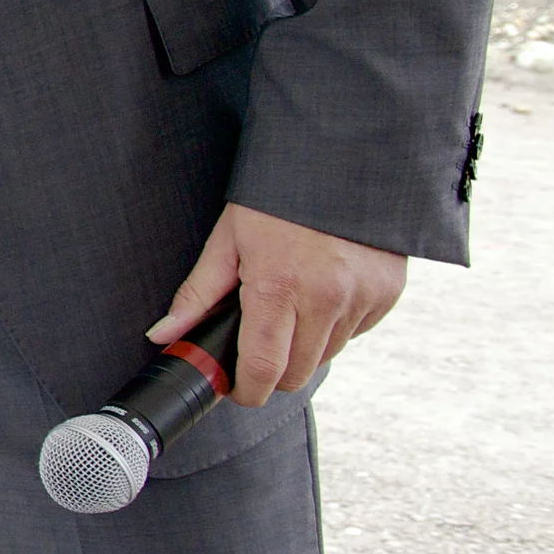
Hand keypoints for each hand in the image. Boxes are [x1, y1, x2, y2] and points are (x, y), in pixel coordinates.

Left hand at [150, 202, 406, 399]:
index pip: (263, 367)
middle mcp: (327, 299)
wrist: (340, 162)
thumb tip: (164, 335)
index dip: (246, 390)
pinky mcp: (388, 294)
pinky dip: (335, 326)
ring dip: (305, 347)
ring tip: (290, 307)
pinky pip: (355, 332)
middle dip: (272, 371)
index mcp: (279, 287)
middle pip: (297, 373)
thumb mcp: (227, 240)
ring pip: (328, 355)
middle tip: (256, 346)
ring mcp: (363, 298)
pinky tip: (322, 292)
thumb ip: (197, 294)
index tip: (236, 390)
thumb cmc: (275, 200)